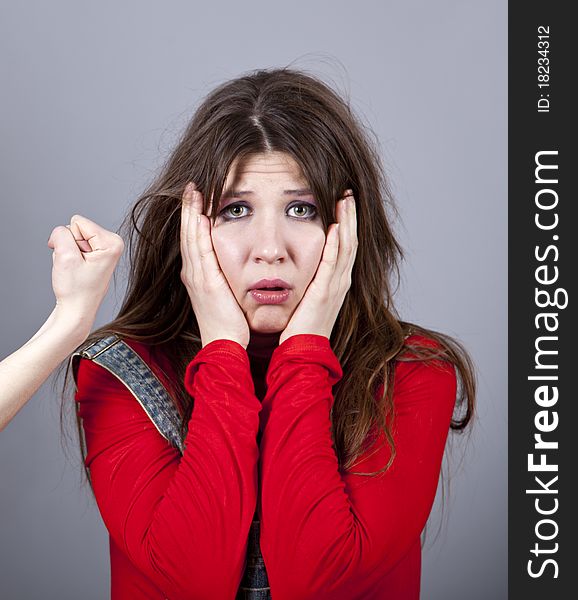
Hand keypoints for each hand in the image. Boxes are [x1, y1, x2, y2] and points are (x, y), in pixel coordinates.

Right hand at [47, 215, 123, 324]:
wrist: (77, 309)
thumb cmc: (75, 289)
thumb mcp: (65, 256)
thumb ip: (61, 233)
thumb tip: (61, 229)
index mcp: (113, 242)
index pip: (78, 222)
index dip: (70, 241)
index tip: (76, 261)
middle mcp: (113, 243)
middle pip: (76, 227)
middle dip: (69, 246)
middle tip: (75, 267)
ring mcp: (106, 249)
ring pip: (73, 236)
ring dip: (68, 252)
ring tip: (76, 270)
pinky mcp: (98, 254)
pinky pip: (74, 245)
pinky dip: (70, 256)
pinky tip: (77, 270)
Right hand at [180, 182, 249, 348]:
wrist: (223, 343)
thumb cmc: (227, 322)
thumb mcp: (223, 293)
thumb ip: (223, 276)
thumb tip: (230, 262)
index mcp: (197, 274)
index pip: (192, 239)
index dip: (192, 217)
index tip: (196, 197)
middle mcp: (192, 273)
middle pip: (188, 234)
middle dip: (188, 209)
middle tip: (190, 187)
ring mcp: (197, 277)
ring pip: (191, 238)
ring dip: (192, 214)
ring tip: (193, 193)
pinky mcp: (206, 282)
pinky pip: (201, 253)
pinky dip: (199, 234)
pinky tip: (202, 217)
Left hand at [279, 190, 357, 344]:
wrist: (305, 349)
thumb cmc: (303, 324)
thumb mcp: (309, 296)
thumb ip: (310, 278)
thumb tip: (301, 262)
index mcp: (337, 280)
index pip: (346, 245)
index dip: (347, 222)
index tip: (343, 201)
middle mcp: (341, 280)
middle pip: (350, 241)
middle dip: (350, 216)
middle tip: (348, 192)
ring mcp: (336, 286)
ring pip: (346, 247)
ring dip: (346, 223)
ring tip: (345, 200)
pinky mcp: (325, 292)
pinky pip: (332, 264)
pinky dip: (335, 245)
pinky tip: (335, 227)